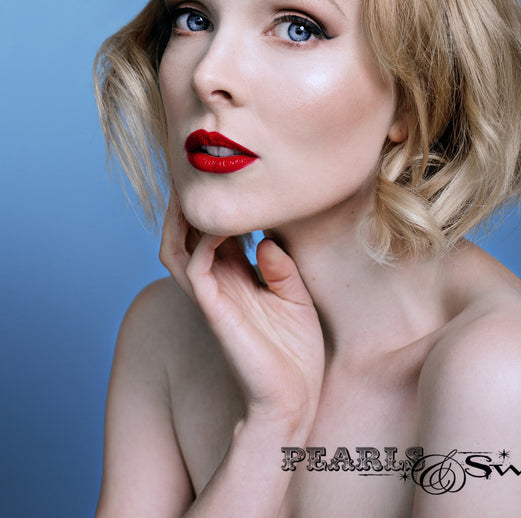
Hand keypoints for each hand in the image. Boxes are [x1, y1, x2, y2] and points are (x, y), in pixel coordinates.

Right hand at [159, 190, 324, 433]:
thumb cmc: (296, 351)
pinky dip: (205, 239)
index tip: (229, 177)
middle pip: (182, 234)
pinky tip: (227, 223)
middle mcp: (216, 284)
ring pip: (175, 247)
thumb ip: (279, 265)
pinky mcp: (215, 311)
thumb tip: (266, 238)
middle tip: (200, 172)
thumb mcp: (294, 296)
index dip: (214, 205)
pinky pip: (195, 267)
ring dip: (184, 217)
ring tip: (201, 188)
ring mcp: (211, 297)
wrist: (295, 398)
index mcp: (234, 279)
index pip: (211, 233)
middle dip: (187, 203)